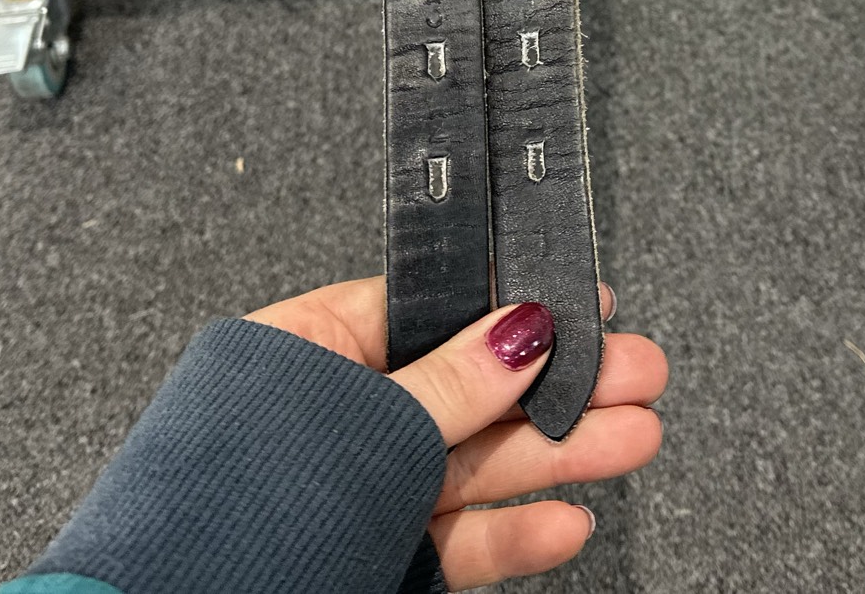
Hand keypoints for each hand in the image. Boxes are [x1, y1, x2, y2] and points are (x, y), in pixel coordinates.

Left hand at [247, 278, 666, 587]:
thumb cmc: (224, 516)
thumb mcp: (360, 426)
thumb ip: (451, 384)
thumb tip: (524, 329)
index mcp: (307, 350)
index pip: (430, 308)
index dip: (513, 305)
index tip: (587, 302)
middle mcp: (336, 419)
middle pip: (470, 389)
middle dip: (561, 384)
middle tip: (639, 372)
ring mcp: (359, 494)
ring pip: (476, 465)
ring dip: (560, 454)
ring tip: (635, 437)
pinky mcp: (377, 563)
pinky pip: (458, 541)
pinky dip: (515, 533)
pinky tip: (566, 521)